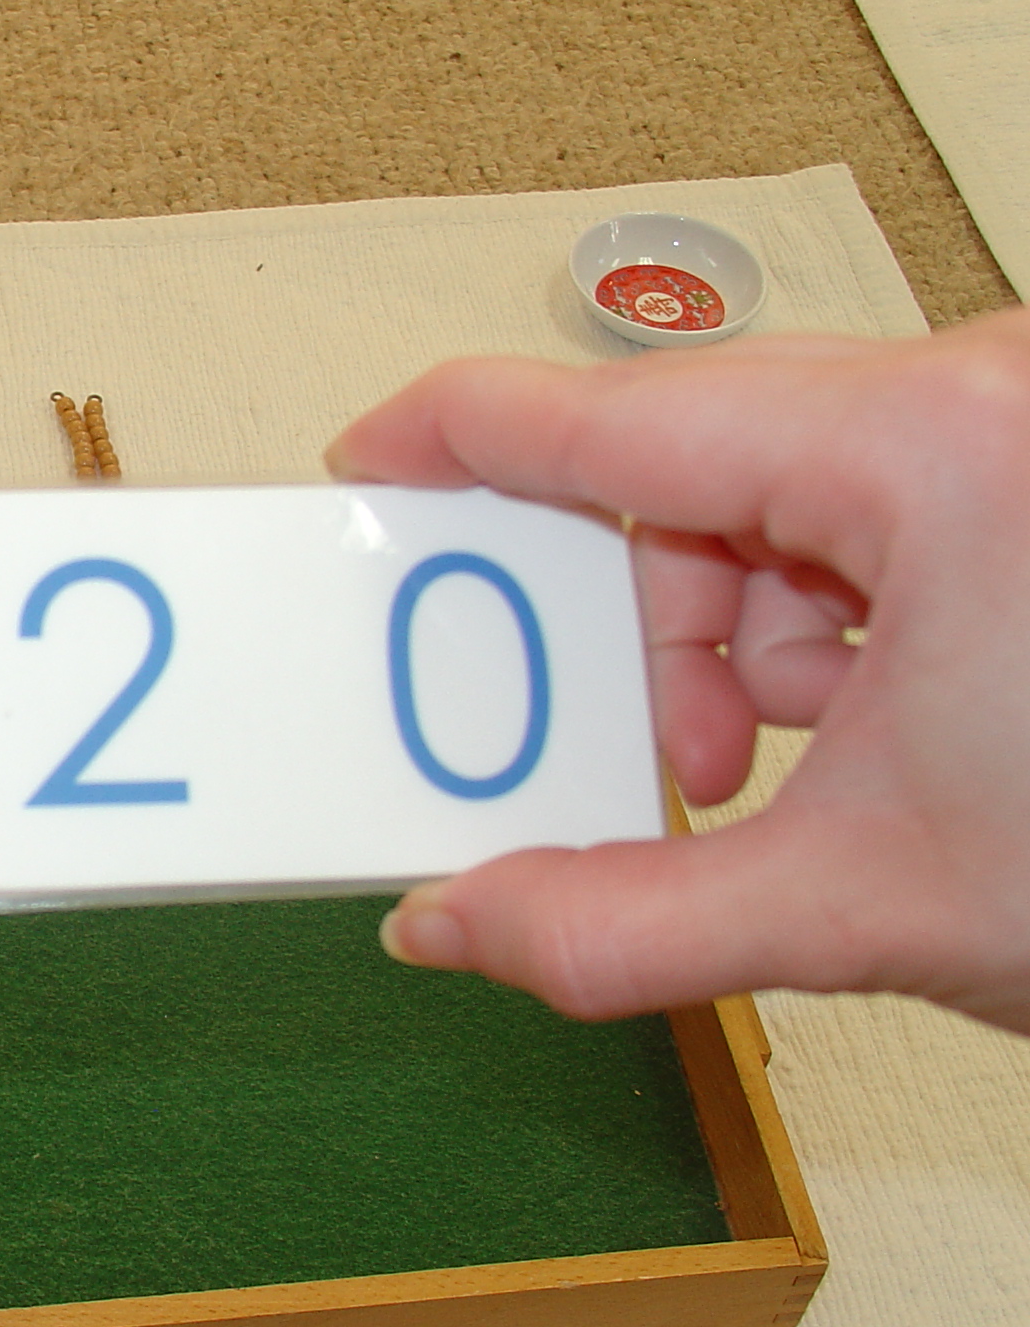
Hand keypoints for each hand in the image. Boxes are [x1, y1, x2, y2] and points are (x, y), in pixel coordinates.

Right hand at [326, 306, 1029, 1033]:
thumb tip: (451, 926)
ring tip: (772, 771)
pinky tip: (853, 730)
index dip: (459, 441)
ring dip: (735, 637)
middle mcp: (985, 400)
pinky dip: (822, 625)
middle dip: (643, 625)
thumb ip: (619, 922)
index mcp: (935, 453)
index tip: (362, 472)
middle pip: (696, 464)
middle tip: (647, 758)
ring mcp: (1015, 430)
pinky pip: (862, 514)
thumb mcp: (866, 903)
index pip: (618, 413)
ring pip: (778, 494)